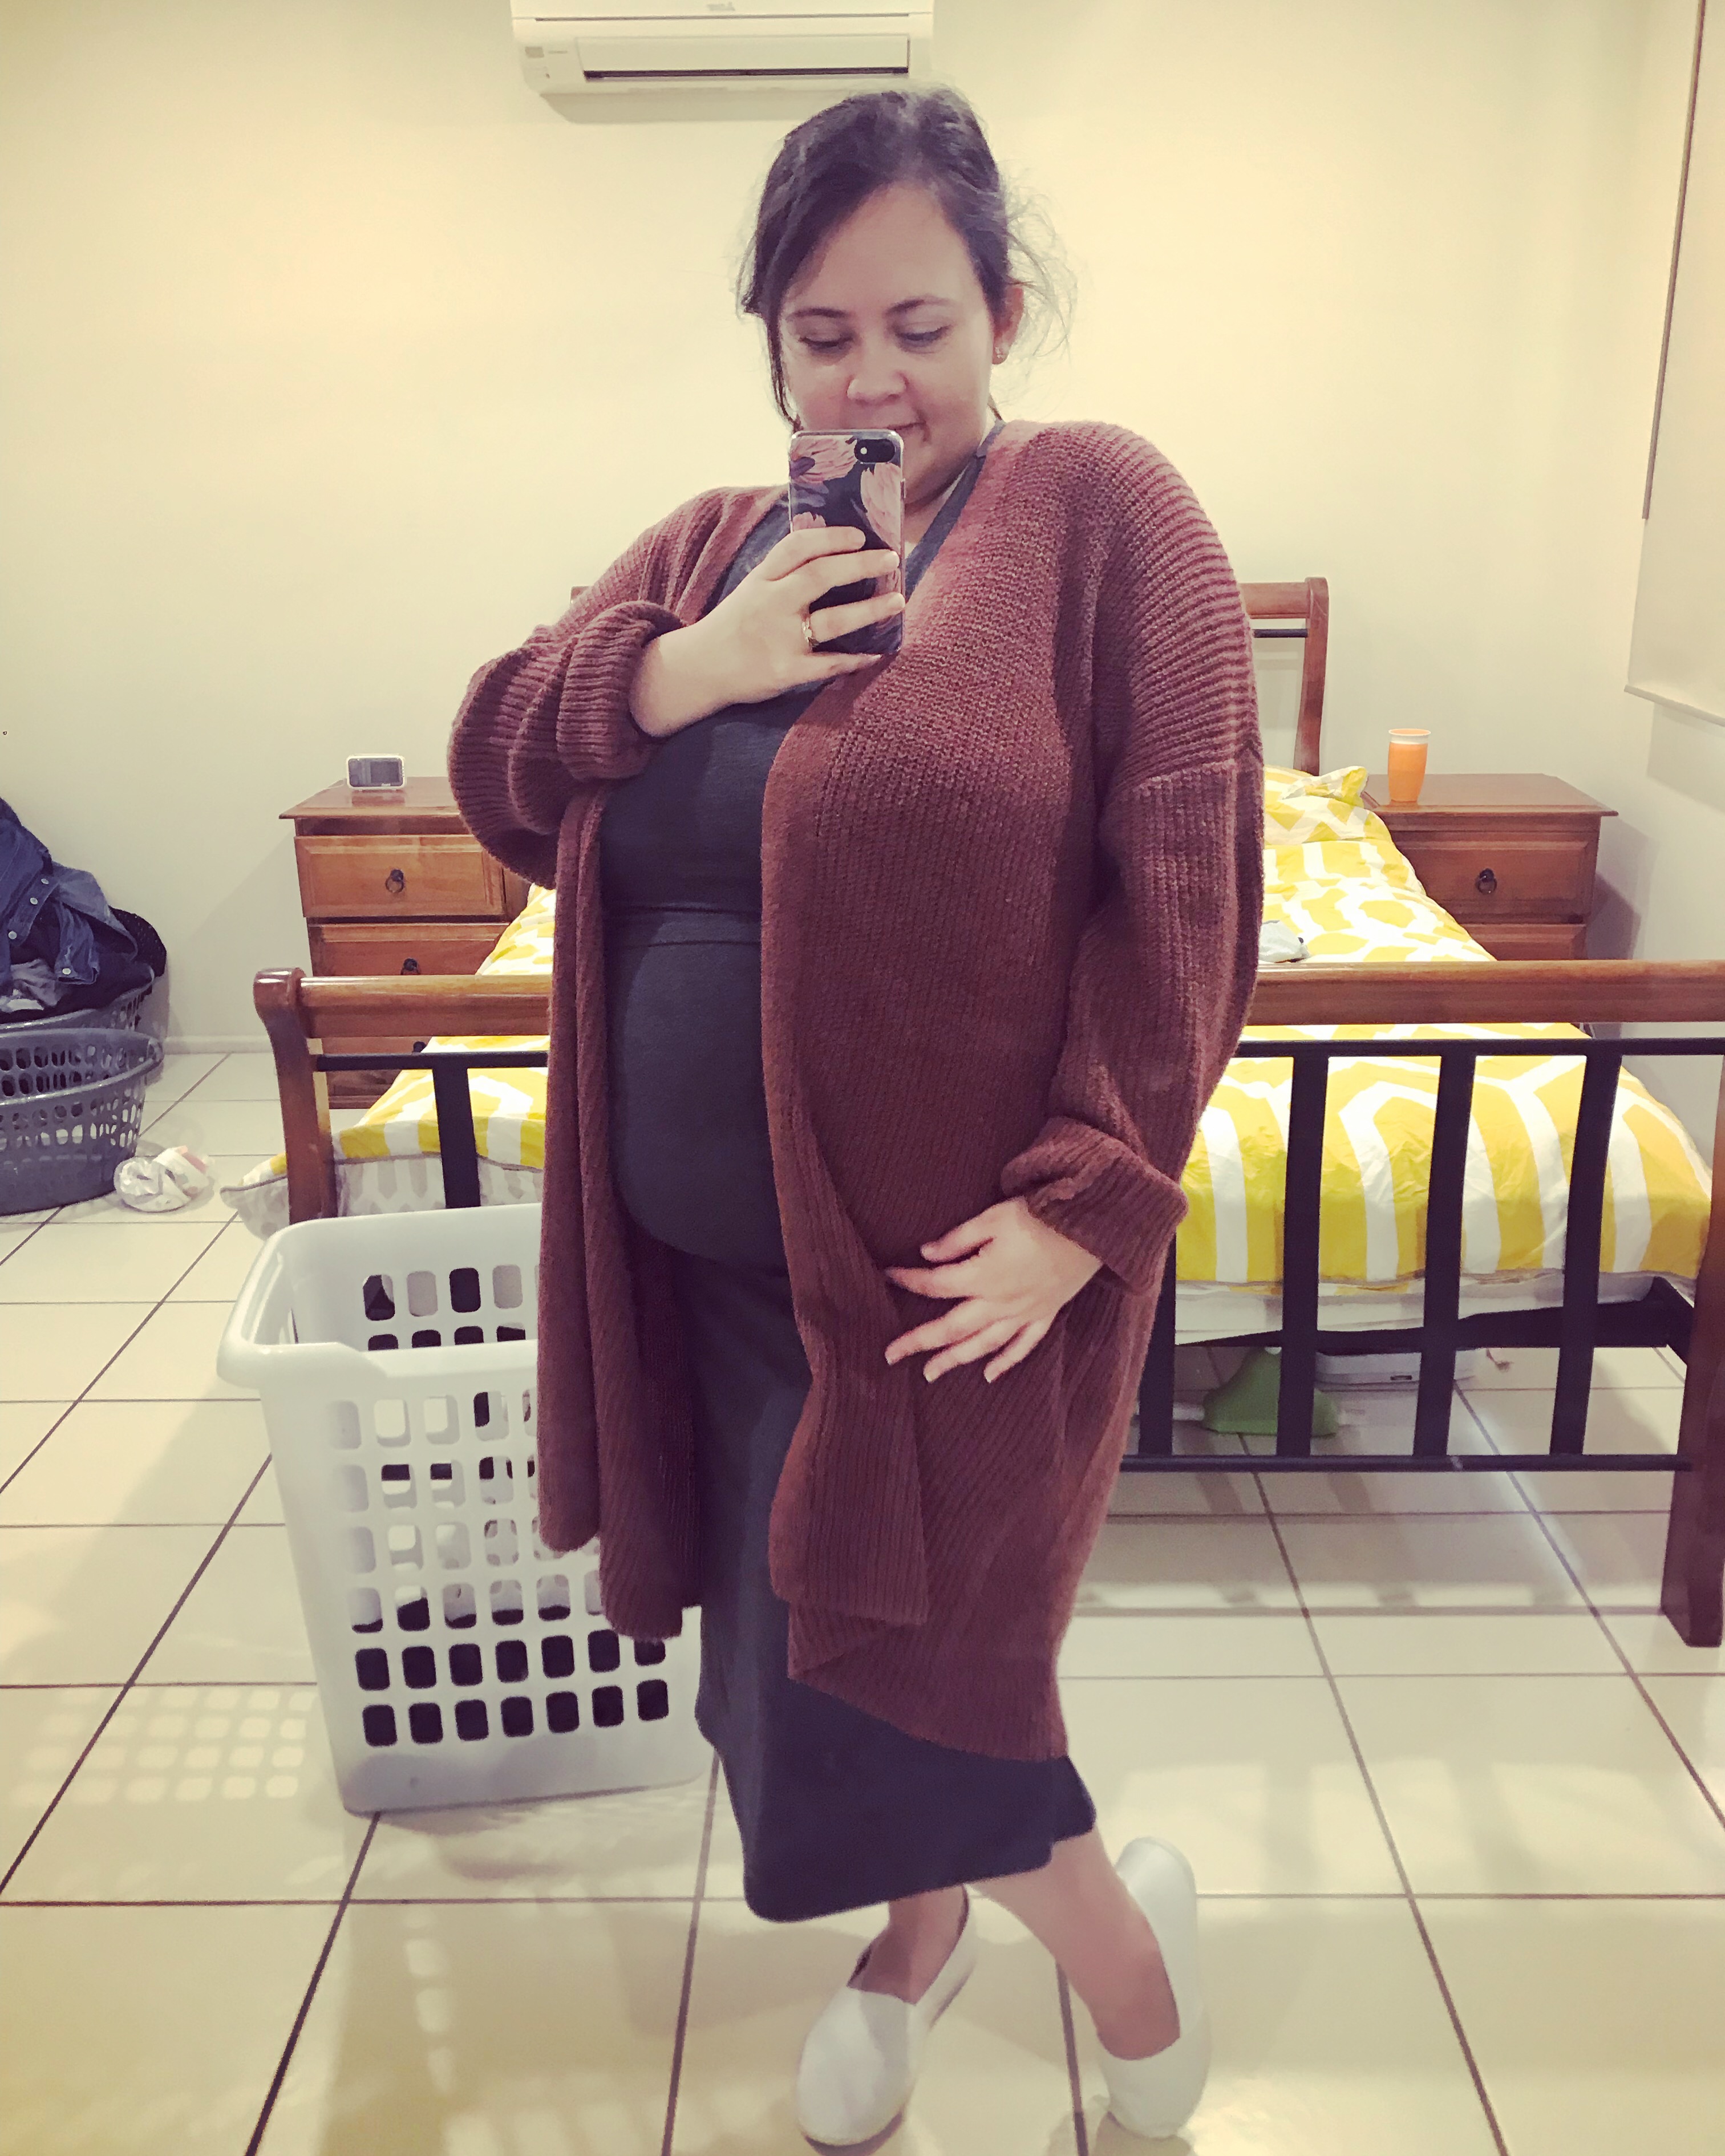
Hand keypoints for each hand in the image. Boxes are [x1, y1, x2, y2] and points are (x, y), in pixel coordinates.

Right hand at [631, 525, 904, 737]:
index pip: (798, 547)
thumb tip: (831, 551)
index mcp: (761, 578)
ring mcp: (778, 639)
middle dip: (860, 565)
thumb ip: (783, 573)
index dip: (831, 537)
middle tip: (892, 559)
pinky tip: (875, 654)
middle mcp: (770, 603)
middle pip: (820, 576)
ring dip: (870, 610)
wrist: (698, 669)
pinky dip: (854, 660)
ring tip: (897, 602)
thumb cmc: (733, 626)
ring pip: (832, 620)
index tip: (860, 535)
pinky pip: (827, 665)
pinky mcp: (784, 672)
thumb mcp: (751, 588)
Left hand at [882, 1198, 1103, 1383]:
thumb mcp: (993, 1218)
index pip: (936, 1284)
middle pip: (951, 1328)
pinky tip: (988, 1375)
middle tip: (891, 1355)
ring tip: (930, 1373)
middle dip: (919, 1341)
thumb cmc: (1041, 1216)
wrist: (1092, 1227)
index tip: (888, 1276)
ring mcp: (1024, 1312)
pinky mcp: (1045, 1314)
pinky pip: (1023, 1346)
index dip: (909, 1280)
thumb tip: (927, 1253)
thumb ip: (958, 1239)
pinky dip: (1005, 1362)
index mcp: (983, 1275)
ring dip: (954, 1360)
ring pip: (983, 1345)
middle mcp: (1000, 1302)